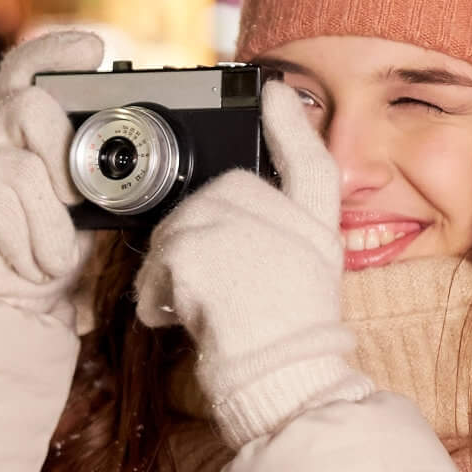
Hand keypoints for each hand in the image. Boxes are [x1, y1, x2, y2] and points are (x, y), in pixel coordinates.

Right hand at [0, 26, 106, 314]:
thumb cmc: (39, 251)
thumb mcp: (80, 209)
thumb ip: (95, 176)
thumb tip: (141, 171)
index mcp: (19, 128)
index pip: (28, 68)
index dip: (55, 52)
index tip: (90, 50)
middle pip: (31, 107)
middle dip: (66, 157)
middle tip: (73, 202)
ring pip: (25, 169)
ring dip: (51, 227)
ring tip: (47, 253)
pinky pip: (5, 211)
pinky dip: (29, 248)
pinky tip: (22, 261)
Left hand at [133, 80, 372, 446]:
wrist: (282, 380)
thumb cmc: (284, 347)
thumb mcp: (300, 284)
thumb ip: (274, 241)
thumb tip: (225, 218)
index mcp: (316, 232)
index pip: (311, 164)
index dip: (291, 126)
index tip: (272, 91)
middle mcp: (287, 222)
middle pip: (220, 194)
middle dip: (197, 234)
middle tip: (207, 286)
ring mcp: (243, 229)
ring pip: (180, 226)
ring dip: (173, 267)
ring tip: (196, 309)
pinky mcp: (199, 248)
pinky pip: (157, 261)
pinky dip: (155, 295)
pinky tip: (177, 318)